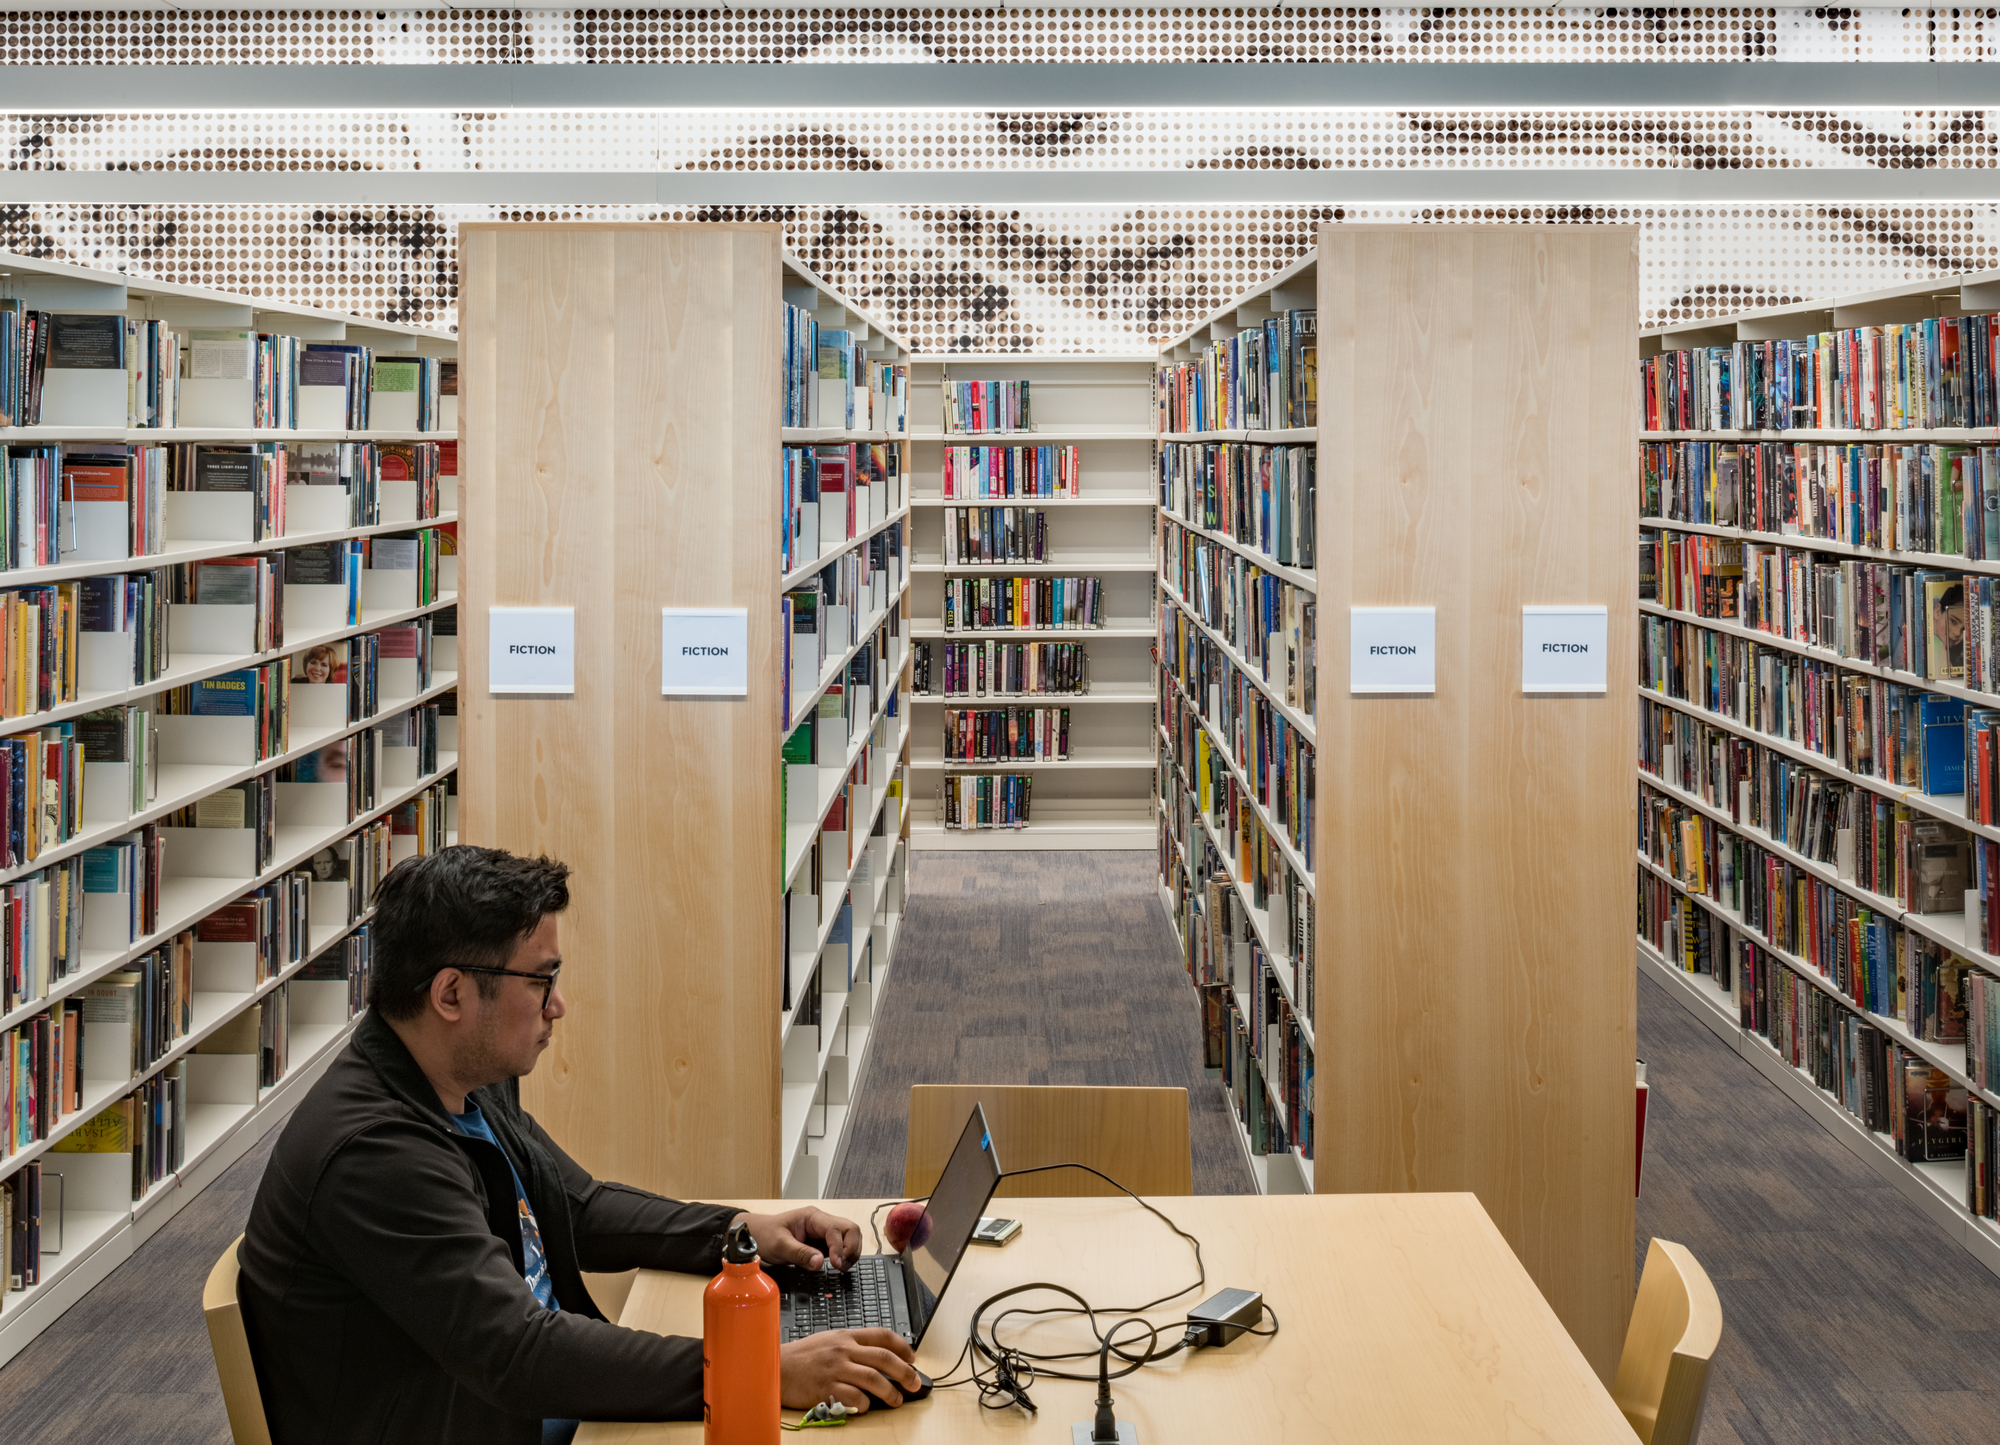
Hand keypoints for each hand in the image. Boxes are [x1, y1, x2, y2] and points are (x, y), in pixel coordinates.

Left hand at [733, 1206, 861, 1270]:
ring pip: (849, 1237)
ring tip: (841, 1267)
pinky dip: (844, 1256)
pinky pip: (840, 1247)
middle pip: (850, 1229)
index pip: (835, 1228)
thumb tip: (820, 1263)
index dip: (839, 1247)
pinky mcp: (822, 1243)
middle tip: (842, 1266)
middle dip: (851, 1248)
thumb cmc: (765, 1235)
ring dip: (850, 1252)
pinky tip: (838, 1266)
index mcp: (812, 1217)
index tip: (836, 1263)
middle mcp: (821, 1222)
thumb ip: (800, 1254)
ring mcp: (822, 1232)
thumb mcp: (779, 1246)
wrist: (754, 1235)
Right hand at [779, 1328, 919, 1412]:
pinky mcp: (826, 1388)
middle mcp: (843, 1350)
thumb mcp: (828, 1341)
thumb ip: (852, 1347)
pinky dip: (865, 1404)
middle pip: (883, 1358)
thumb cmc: (801, 1357)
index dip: (902, 1347)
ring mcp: (835, 1368)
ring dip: (890, 1392)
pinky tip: (866, 1407)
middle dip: (904, 1372)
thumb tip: (878, 1358)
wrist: (774, 1366)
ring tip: (896, 1400)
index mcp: (846, 1336)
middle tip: (915, 1383)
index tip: (913, 1358)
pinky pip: (854, 1397)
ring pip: (873, 1379)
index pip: (882, 1335)